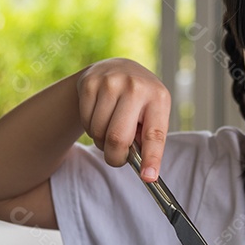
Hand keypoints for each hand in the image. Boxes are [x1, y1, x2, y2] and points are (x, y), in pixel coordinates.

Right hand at [76, 58, 171, 176]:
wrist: (117, 67)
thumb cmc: (140, 101)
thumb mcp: (152, 113)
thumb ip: (147, 139)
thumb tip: (144, 169)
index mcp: (158, 97)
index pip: (154, 134)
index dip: (152, 158)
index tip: (149, 177)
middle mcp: (135, 87)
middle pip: (118, 138)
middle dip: (115, 157)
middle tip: (118, 158)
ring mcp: (110, 83)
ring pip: (98, 132)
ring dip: (102, 142)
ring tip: (111, 129)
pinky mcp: (89, 83)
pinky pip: (85, 122)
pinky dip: (91, 129)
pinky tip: (100, 117)